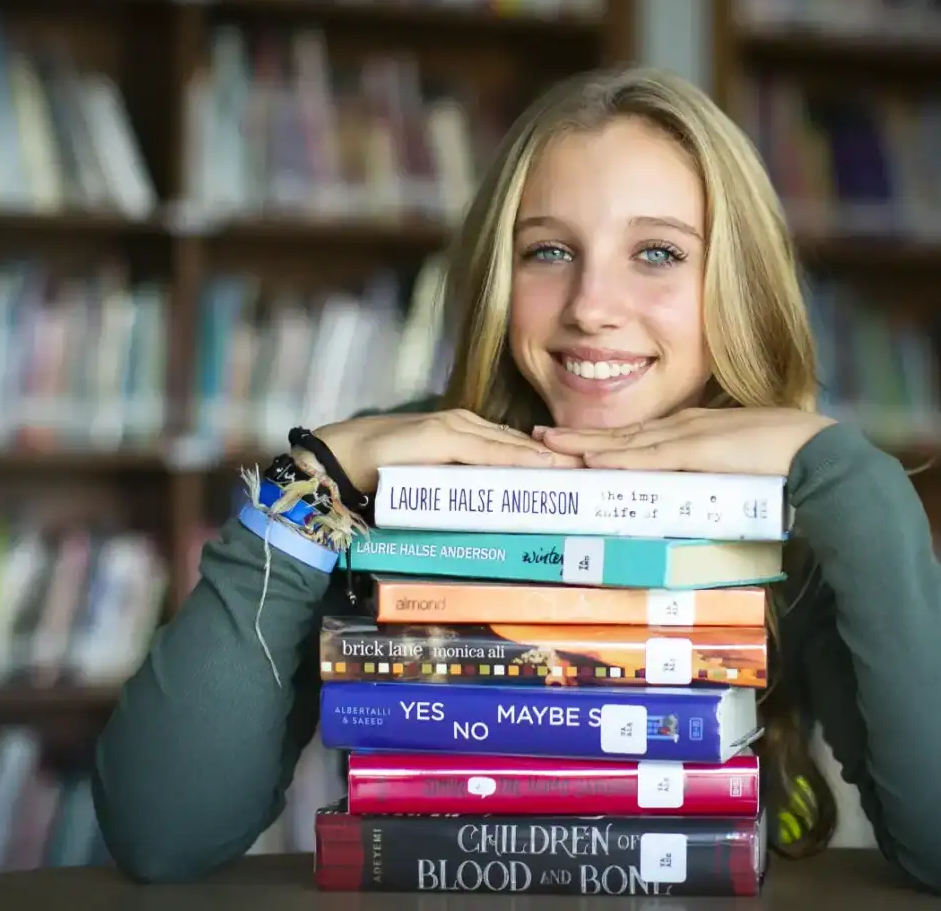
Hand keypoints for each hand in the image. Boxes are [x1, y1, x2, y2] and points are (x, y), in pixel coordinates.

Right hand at [308, 409, 583, 492]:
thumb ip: (462, 490)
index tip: (589, 481)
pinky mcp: (443, 436)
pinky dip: (519, 459)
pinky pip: (489, 450)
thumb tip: (494, 513)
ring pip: (514, 447)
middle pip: (525, 447)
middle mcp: (467, 427)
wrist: (339, 460)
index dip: (554, 464)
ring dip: (550, 460)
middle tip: (601, 478)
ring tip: (585, 476)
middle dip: (563, 461)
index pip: (520, 451)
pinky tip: (544, 467)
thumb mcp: (431, 485)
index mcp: (468, 437)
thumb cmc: (382, 473)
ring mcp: (457, 429)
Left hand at [533, 407, 835, 476]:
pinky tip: (592, 458)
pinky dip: (617, 456)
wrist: (814, 452)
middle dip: (578, 437)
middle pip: (621, 434)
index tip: (570, 444)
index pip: (638, 436)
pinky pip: (649, 455)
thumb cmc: (785, 461)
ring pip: (625, 441)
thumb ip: (711, 478)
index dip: (602, 440)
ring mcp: (688, 436)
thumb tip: (693, 500)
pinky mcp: (697, 449)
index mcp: (693, 430)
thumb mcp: (735, 469)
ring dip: (584, 444)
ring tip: (548, 446)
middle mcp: (683, 426)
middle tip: (538, 438)